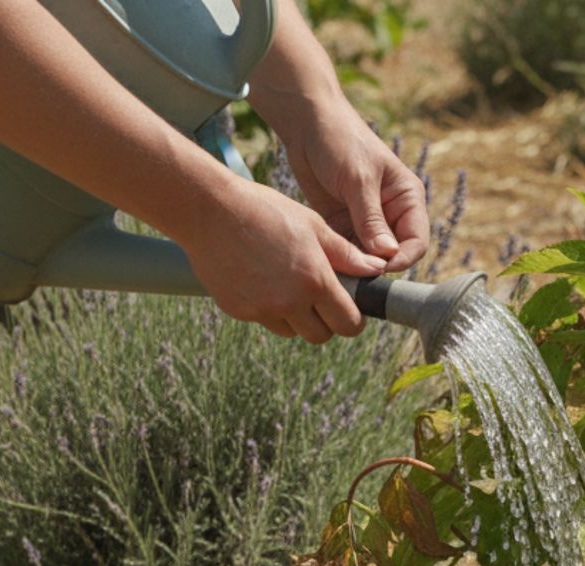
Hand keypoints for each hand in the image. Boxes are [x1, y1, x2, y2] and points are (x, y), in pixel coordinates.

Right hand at [173, 177, 387, 342]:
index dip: (353, 320)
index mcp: (315, 281)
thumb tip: (376, 270)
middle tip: (320, 299)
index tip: (350, 310)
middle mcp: (289, 303)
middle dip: (326, 322)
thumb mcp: (313, 226)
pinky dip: (268, 309)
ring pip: (291, 332)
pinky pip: (264, 320)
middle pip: (321, 336)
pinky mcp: (237, 310)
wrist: (209, 210)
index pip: (348, 324)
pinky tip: (261, 279)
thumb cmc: (265, 211)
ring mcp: (261, 309)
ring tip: (287, 284)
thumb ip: (346, 255)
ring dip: (296, 318)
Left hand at [281, 107, 430, 272]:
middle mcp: (391, 213)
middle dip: (377, 266)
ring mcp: (366, 220)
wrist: (305, 122)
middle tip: (355, 275)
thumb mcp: (358, 180)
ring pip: (369, 255)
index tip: (381, 269)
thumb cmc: (340, 141)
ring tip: (338, 271)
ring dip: (356, 265)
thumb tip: (387, 257)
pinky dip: (339, 258)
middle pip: (393, 253)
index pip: (416, 241)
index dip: (403, 259)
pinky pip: (346, 249)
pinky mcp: (343, 222)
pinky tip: (327, 262)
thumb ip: (371, 220)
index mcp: (407, 198)